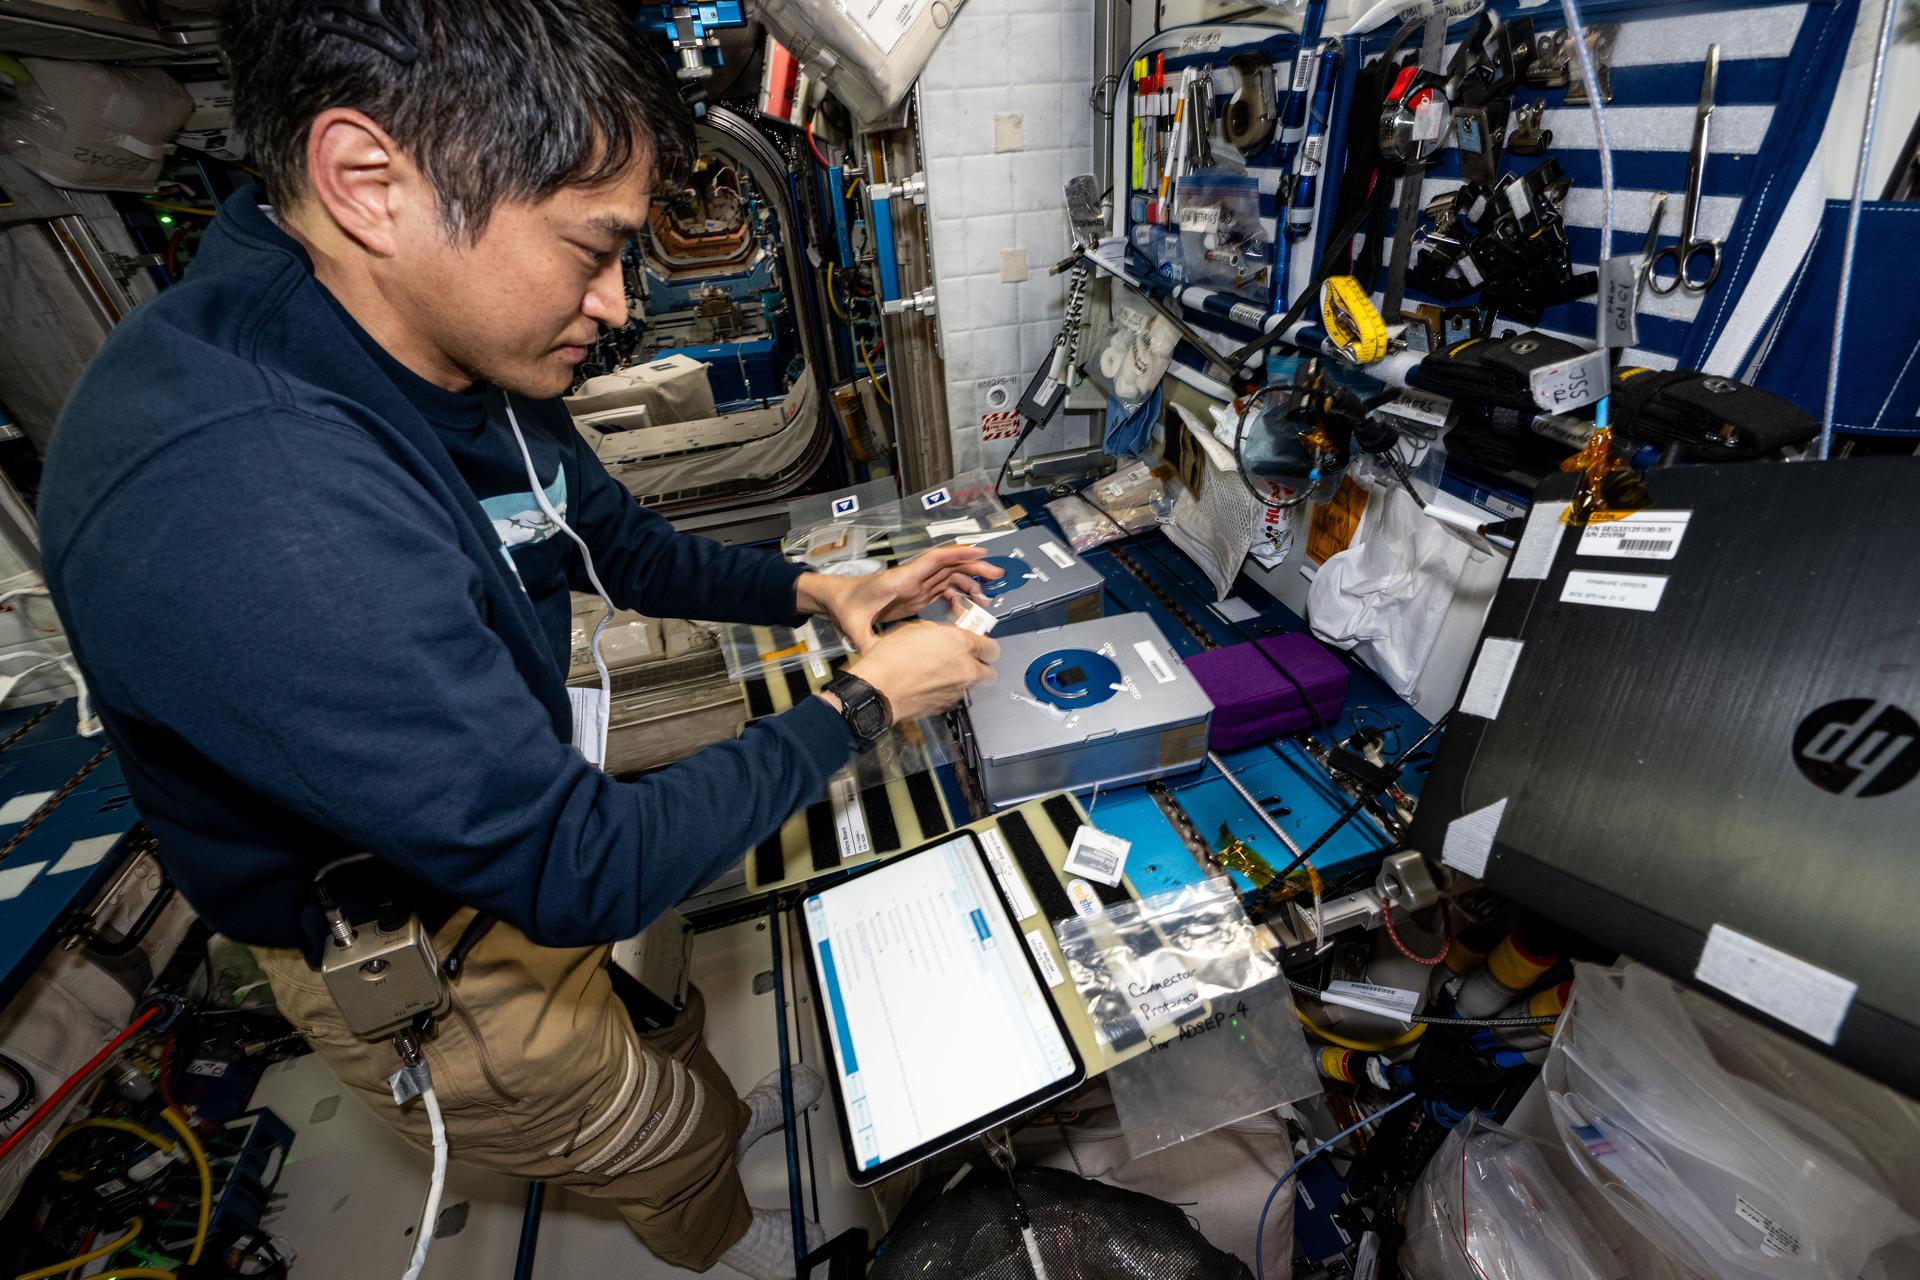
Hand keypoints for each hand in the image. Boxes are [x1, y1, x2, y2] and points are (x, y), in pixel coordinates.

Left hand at [797, 545, 1003, 649]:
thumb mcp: (854, 626)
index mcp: (902, 579)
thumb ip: (866, 642)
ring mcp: (916, 586)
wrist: (837, 599)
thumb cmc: (846, 607)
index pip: (935, 559)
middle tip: (997, 575)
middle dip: (975, 568)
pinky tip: (966, 612)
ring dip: (970, 584)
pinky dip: (958, 598)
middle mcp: (913, 579)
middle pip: (950, 566)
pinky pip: (943, 591)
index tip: (982, 552)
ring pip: (950, 578)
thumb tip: (876, 660)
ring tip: (987, 600)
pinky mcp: (916, 595)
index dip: (959, 553)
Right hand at [842, 621, 997, 723]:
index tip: (979, 646)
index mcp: (962, 644)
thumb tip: (946, 636)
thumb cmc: (892, 657)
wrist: (879, 688)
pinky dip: (948, 692)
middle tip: (968, 661)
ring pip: (973, 685)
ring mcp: (958, 690)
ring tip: (943, 673)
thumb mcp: (917, 628)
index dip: (985, 646)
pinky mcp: (946, 705)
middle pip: (990, 672)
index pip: (992, 647)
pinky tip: (932, 685)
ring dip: (963, 679)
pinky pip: (955, 697)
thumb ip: (941, 632)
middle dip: (982, 666)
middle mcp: (966, 668)